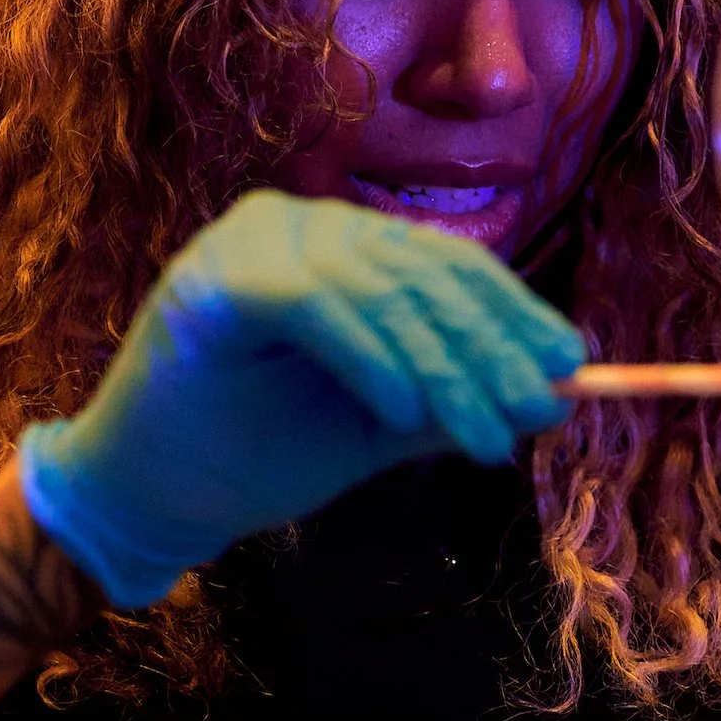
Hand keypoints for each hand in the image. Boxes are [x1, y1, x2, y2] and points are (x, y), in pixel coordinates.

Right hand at [16, 190, 583, 606]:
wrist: (153, 499)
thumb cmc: (259, 453)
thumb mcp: (379, 427)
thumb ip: (455, 403)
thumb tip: (555, 394)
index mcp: (339, 243)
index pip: (444, 264)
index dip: (511, 312)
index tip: (567, 364)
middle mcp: (298, 222)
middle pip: (420, 275)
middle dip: (488, 350)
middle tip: (539, 409)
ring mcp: (251, 240)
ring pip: (379, 293)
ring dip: (444, 370)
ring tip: (487, 434)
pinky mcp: (215, 277)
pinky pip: (319, 308)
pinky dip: (370, 359)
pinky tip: (406, 411)